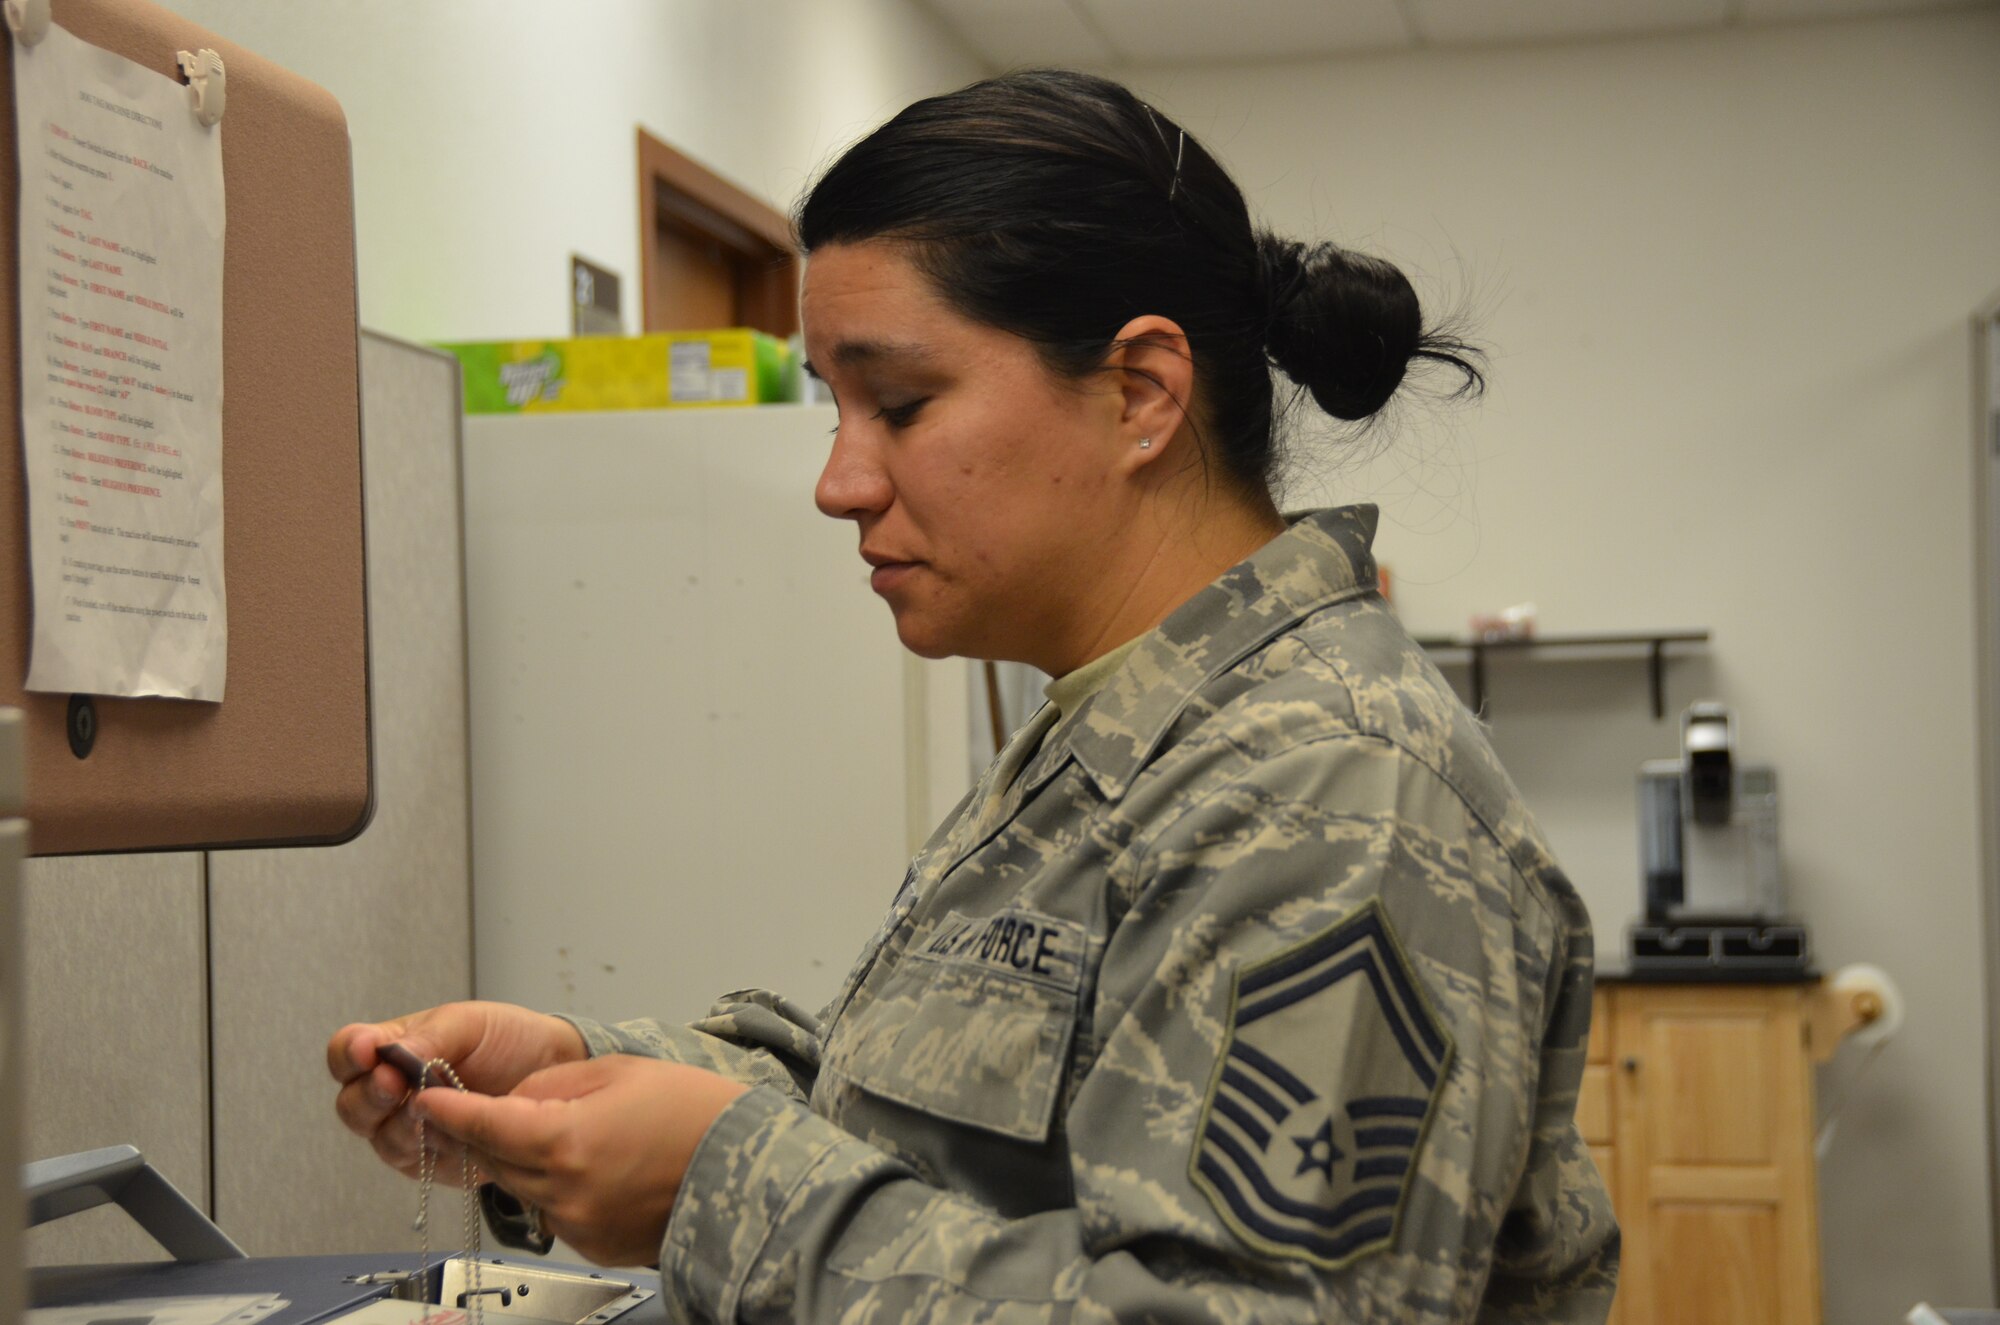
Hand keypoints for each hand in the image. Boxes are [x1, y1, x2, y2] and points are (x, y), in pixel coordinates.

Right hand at [328, 1001, 586, 1177]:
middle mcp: (392, 1093)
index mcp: (393, 1049)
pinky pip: (416, 1161)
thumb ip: (428, 1036)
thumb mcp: (470, 1022)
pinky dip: (429, 1146)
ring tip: (427, 1106)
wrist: (554, 1074)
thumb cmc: (508, 1041)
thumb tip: (387, 1053)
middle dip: (369, 1095)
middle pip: (352, 1104)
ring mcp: (409, 1129)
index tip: (367, 1050)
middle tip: (393, 1083)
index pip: (347, 1052)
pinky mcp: (433, 1161)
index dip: (349, 1053)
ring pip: (379, 1138)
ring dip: (400, 1123)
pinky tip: (448, 1131)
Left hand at [412, 1056, 747, 1266]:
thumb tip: (510, 1101)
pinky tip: (598, 1169)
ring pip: (524, 1189)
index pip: (485, 1124)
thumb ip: (551, 1087)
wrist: (747, 1167)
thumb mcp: (618, 1073)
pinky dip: (560, 1190)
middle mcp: (564, 1191)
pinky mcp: (594, 1247)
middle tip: (493, 1109)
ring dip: (527, 1163)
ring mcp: (578, 1226)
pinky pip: (556, 1213)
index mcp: (566, 1141)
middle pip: (498, 1160)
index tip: (426, 1098)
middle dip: (490, 1133)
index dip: (451, 1110)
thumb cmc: (693, 1112)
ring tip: (572, 1136)